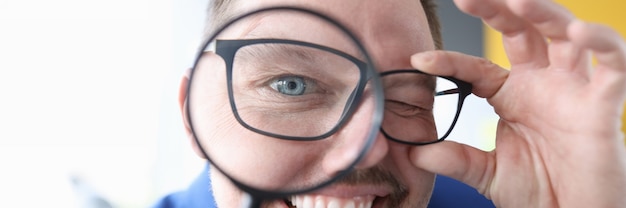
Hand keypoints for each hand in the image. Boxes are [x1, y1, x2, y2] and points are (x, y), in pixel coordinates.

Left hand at [409, 0, 625, 206]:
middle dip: (499, 11)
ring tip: (519, 2)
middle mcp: (542, 84)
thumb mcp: (487, 173)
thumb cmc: (539, 192)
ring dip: (545, 14)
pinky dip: (603, 43)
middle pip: (522, 33)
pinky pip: (613, 66)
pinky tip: (580, 32)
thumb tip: (415, 153)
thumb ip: (455, 160)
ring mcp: (573, 90)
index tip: (419, 60)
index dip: (449, 62)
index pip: (476, 67)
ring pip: (564, 36)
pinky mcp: (604, 105)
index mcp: (512, 95)